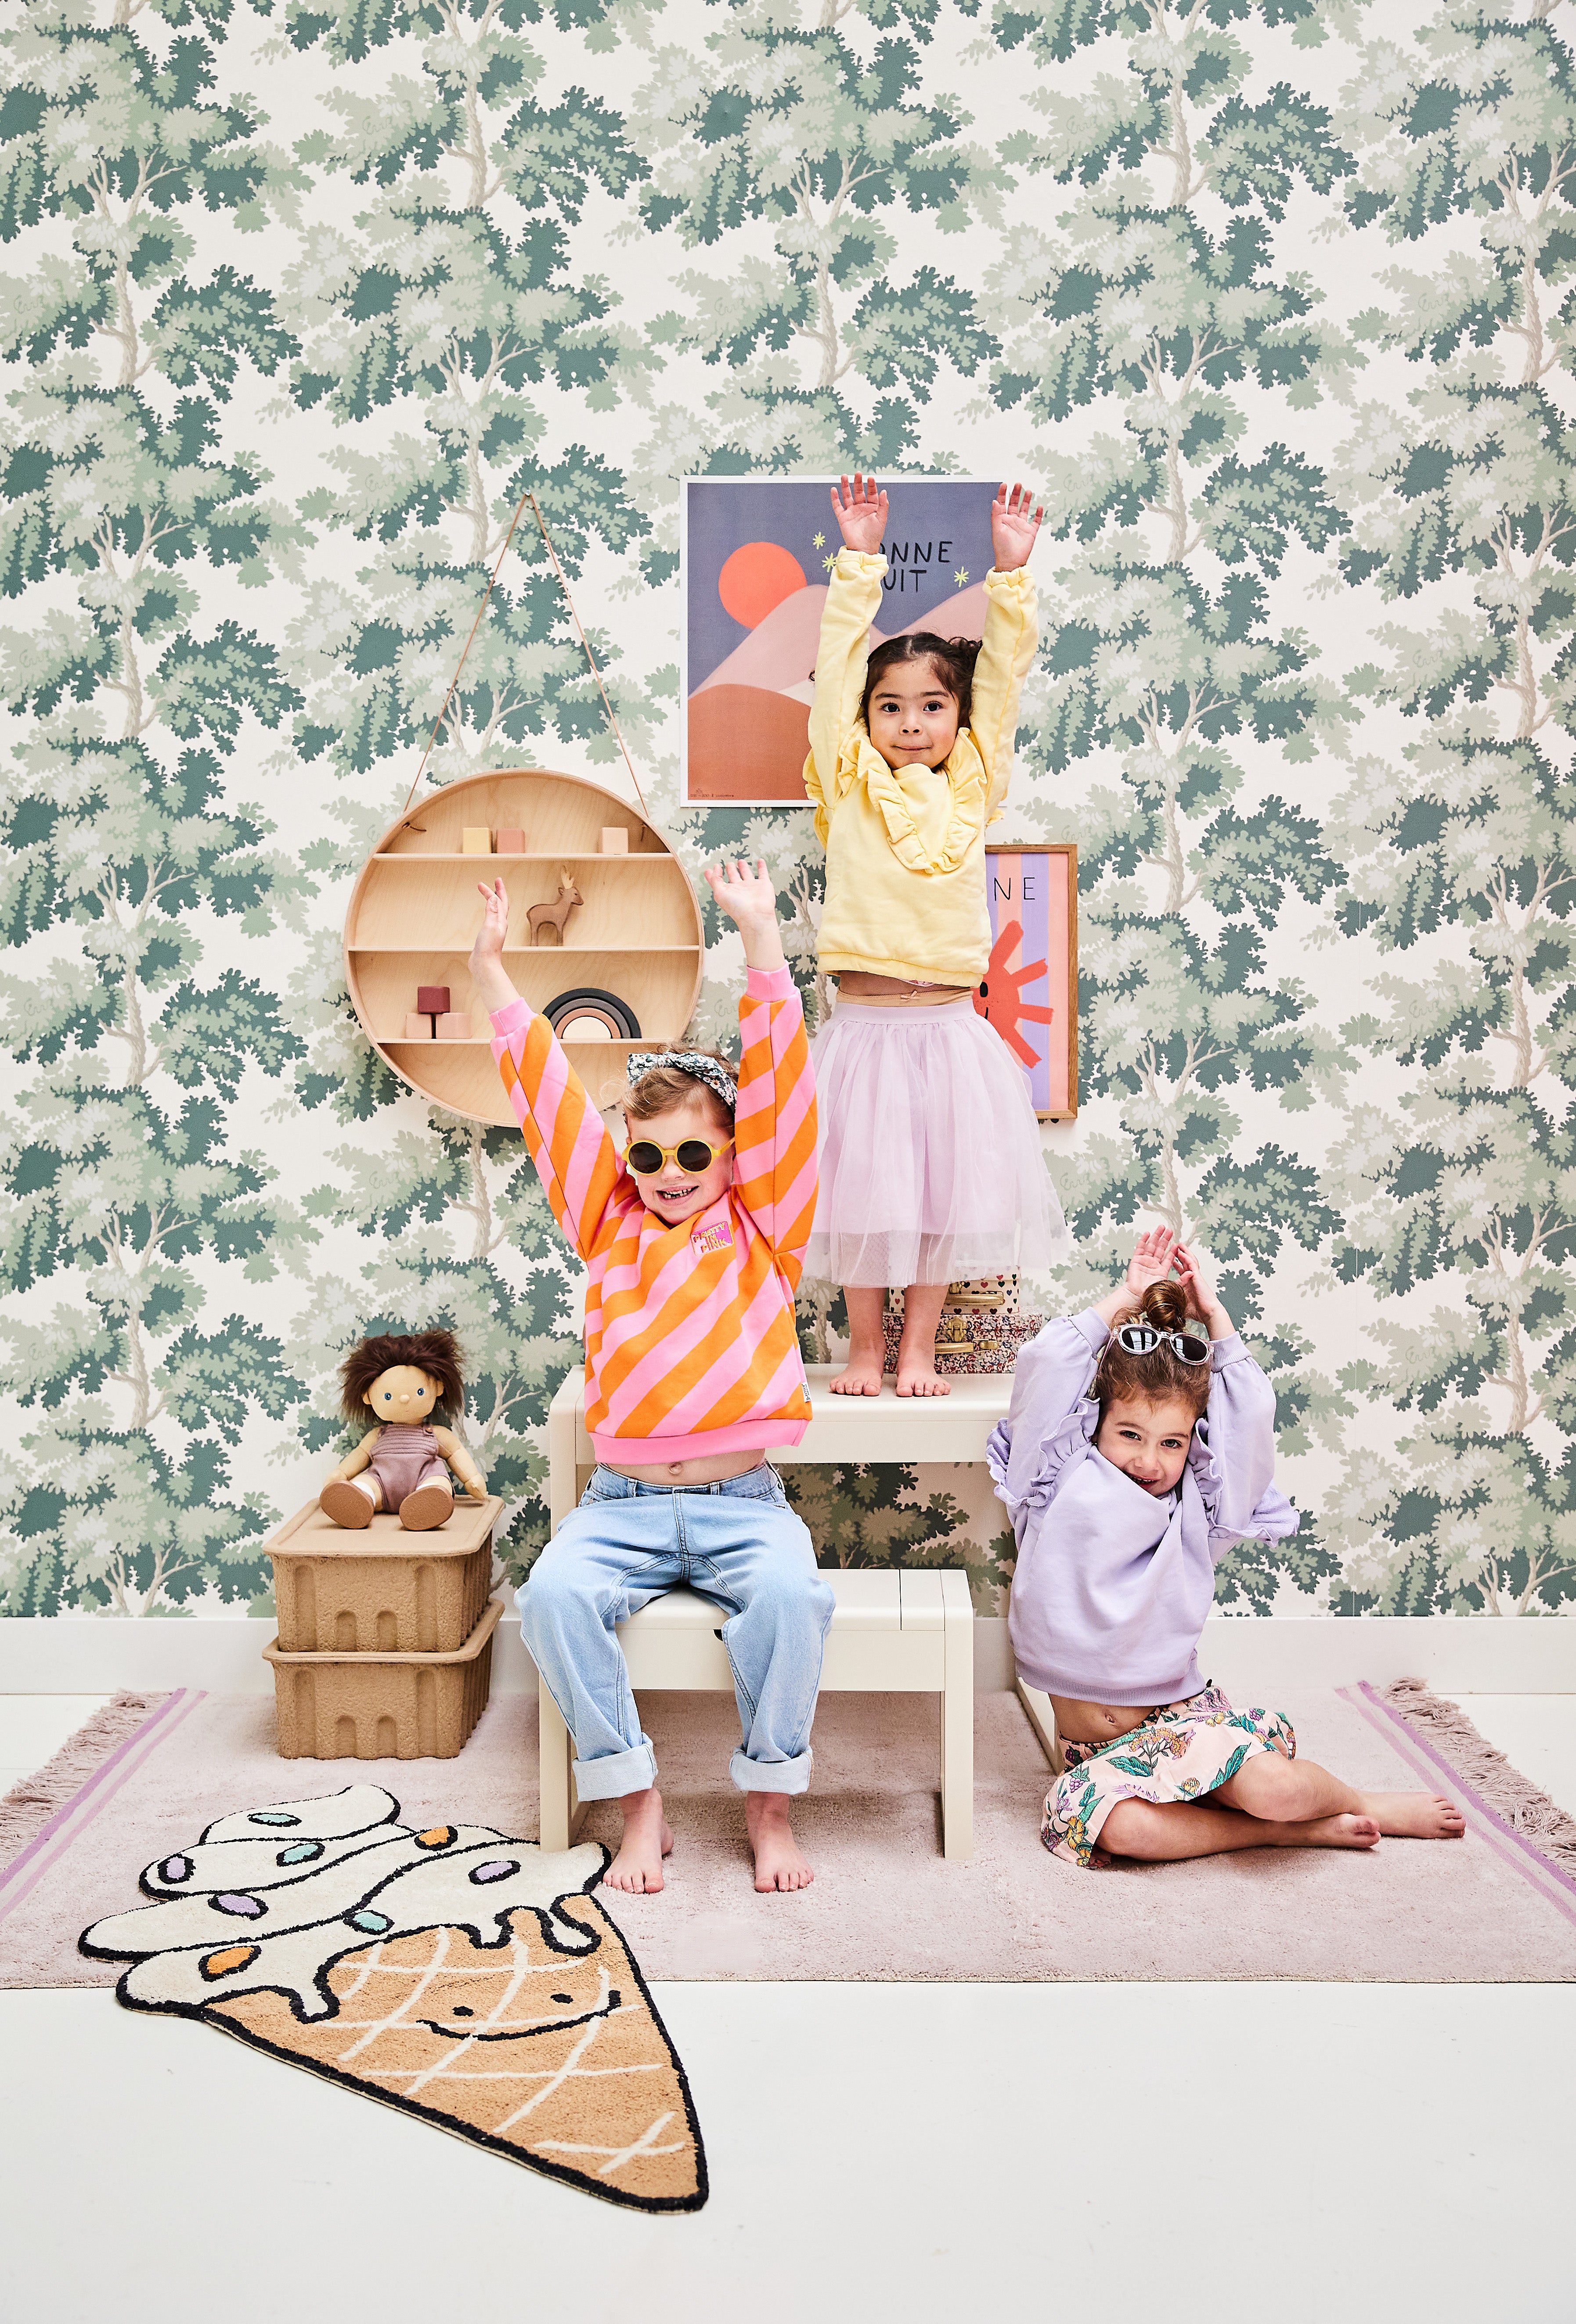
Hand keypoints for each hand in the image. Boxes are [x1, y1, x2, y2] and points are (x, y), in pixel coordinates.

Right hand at [468, 877, 516, 1010]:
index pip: (502, 901)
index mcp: (501, 921)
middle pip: (500, 905)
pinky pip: (490, 919)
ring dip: (492, 901)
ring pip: (496, 911)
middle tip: (489, 883)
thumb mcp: (490, 926)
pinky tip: (486, 913)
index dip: (499, 889)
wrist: (484, 965)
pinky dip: (488, 911)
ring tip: (488, 894)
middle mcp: (500, 925)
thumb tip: (494, 897)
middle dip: (496, 893)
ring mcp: (494, 930)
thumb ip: (492, 912)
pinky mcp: (488, 936)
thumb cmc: (488, 948)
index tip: (495, 879)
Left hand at [704, 858, 785, 971]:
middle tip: (728, 864)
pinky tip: (760, 861)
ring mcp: (752, 887)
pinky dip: (762, 867)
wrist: (755, 915)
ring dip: (743, 867)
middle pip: (734, 876)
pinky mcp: (764, 885)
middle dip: (731, 870)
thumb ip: (715, 880)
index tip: (715, 867)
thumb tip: (714, 869)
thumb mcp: (719, 893)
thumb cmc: (737, 909)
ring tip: (740, 861)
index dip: (716, 874)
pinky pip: (763, 873)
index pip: (720, 881)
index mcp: (729, 892)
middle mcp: (740, 889)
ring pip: (747, 874)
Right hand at [830, 472, 887, 556]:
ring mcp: (851, 512)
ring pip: (847, 496)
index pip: (871, 493)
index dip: (871, 485)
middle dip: (858, 482)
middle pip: (858, 491)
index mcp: (872, 508)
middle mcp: (861, 508)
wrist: (864, 548)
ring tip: (844, 476)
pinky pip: (837, 506)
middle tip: (858, 473)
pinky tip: (834, 489)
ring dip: (845, 486)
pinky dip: (835, 498)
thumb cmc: (874, 536)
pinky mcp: (843, 517)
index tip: (870, 478)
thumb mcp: (882, 519)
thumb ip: (883, 505)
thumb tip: (884, 491)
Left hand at [990, 480, 1042, 572]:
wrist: (1012, 562)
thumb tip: (994, 501)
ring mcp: (1021, 525)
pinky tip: (1039, 507)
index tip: (1004, 485)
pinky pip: (1036, 520)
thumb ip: (995, 514)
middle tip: (1018, 484)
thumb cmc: (1002, 548)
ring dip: (1026, 500)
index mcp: (1002, 520)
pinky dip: (1038, 513)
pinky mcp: (1031, 531)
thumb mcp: (997, 529)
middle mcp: (1012, 521)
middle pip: (1014, 503)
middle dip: (1016, 493)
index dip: (1002, 494)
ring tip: (1028, 491)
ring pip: (1025, 509)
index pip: (1002, 503)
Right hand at [1123, 1225, 1177, 1300]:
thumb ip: (1181, 1280)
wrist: (1137, 1297)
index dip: (1173, 1251)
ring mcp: (1144, 1262)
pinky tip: (1148, 1233)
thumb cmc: (1151, 1295)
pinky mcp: (1136, 1260)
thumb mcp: (1170, 1287)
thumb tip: (1192, 1273)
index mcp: (1161, 1271)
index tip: (1177, 1244)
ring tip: (1161, 1227)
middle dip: (1165, 1239)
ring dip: (1156, 1236)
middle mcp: (1153, 1265)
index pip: (1168, 1258)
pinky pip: (1140, 1248)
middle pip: (1160, 1249)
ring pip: (1151, 1246)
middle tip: (1170, 1231)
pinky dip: (1143, 1240)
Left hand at [1172, 1242, 1231, 1335]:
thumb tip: (1164, 1304)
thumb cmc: (1197, 1312)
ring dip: (1184, 1252)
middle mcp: (1192, 1279)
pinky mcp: (1198, 1277)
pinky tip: (1182, 1252)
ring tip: (1179, 1245)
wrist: (1208, 1313)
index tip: (1171, 1260)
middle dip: (1180, 1255)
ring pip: (1190, 1261)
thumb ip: (1173, 1301)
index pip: (1181, 1272)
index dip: (1176, 1265)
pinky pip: (1192, 1264)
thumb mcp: (1180, 1304)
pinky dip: (1187, 1258)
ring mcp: (1195, 1277)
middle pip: (1186, 1263)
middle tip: (1175, 1247)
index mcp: (1188, 1284)